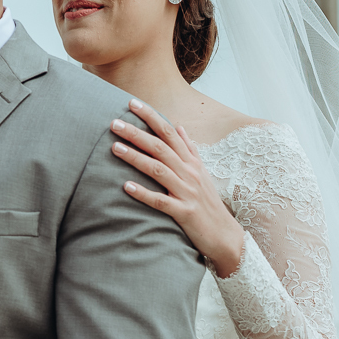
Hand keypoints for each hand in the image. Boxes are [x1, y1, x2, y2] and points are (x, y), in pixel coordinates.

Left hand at [111, 99, 245, 277]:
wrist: (225, 235)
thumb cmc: (208, 203)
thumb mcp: (202, 172)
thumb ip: (189, 149)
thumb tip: (179, 126)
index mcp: (192, 161)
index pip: (169, 132)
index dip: (151, 116)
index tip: (131, 103)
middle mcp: (190, 173)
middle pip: (160, 147)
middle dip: (137, 133)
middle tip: (114, 123)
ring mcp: (187, 192)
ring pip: (159, 170)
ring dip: (136, 158)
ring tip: (114, 148)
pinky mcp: (184, 213)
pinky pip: (161, 201)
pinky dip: (143, 193)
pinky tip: (126, 186)